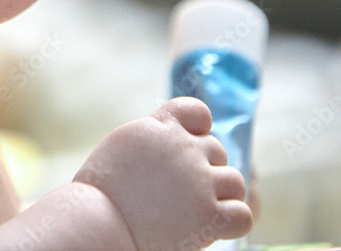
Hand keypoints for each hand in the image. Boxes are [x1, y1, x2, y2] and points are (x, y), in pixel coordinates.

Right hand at [73, 97, 251, 249]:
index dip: (199, 129)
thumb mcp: (123, 145)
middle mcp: (184, 148)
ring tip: (198, 209)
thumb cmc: (100, 190)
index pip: (198, 112)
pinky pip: (242, 214)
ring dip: (221, 194)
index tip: (187, 145)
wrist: (97, 221)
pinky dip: (231, 222)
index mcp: (160, 126)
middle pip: (216, 150)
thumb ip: (153, 137)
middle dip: (205, 168)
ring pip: (234, 181)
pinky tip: (213, 227)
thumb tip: (172, 136)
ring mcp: (199, 181)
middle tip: (181, 191)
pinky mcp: (209, 215)